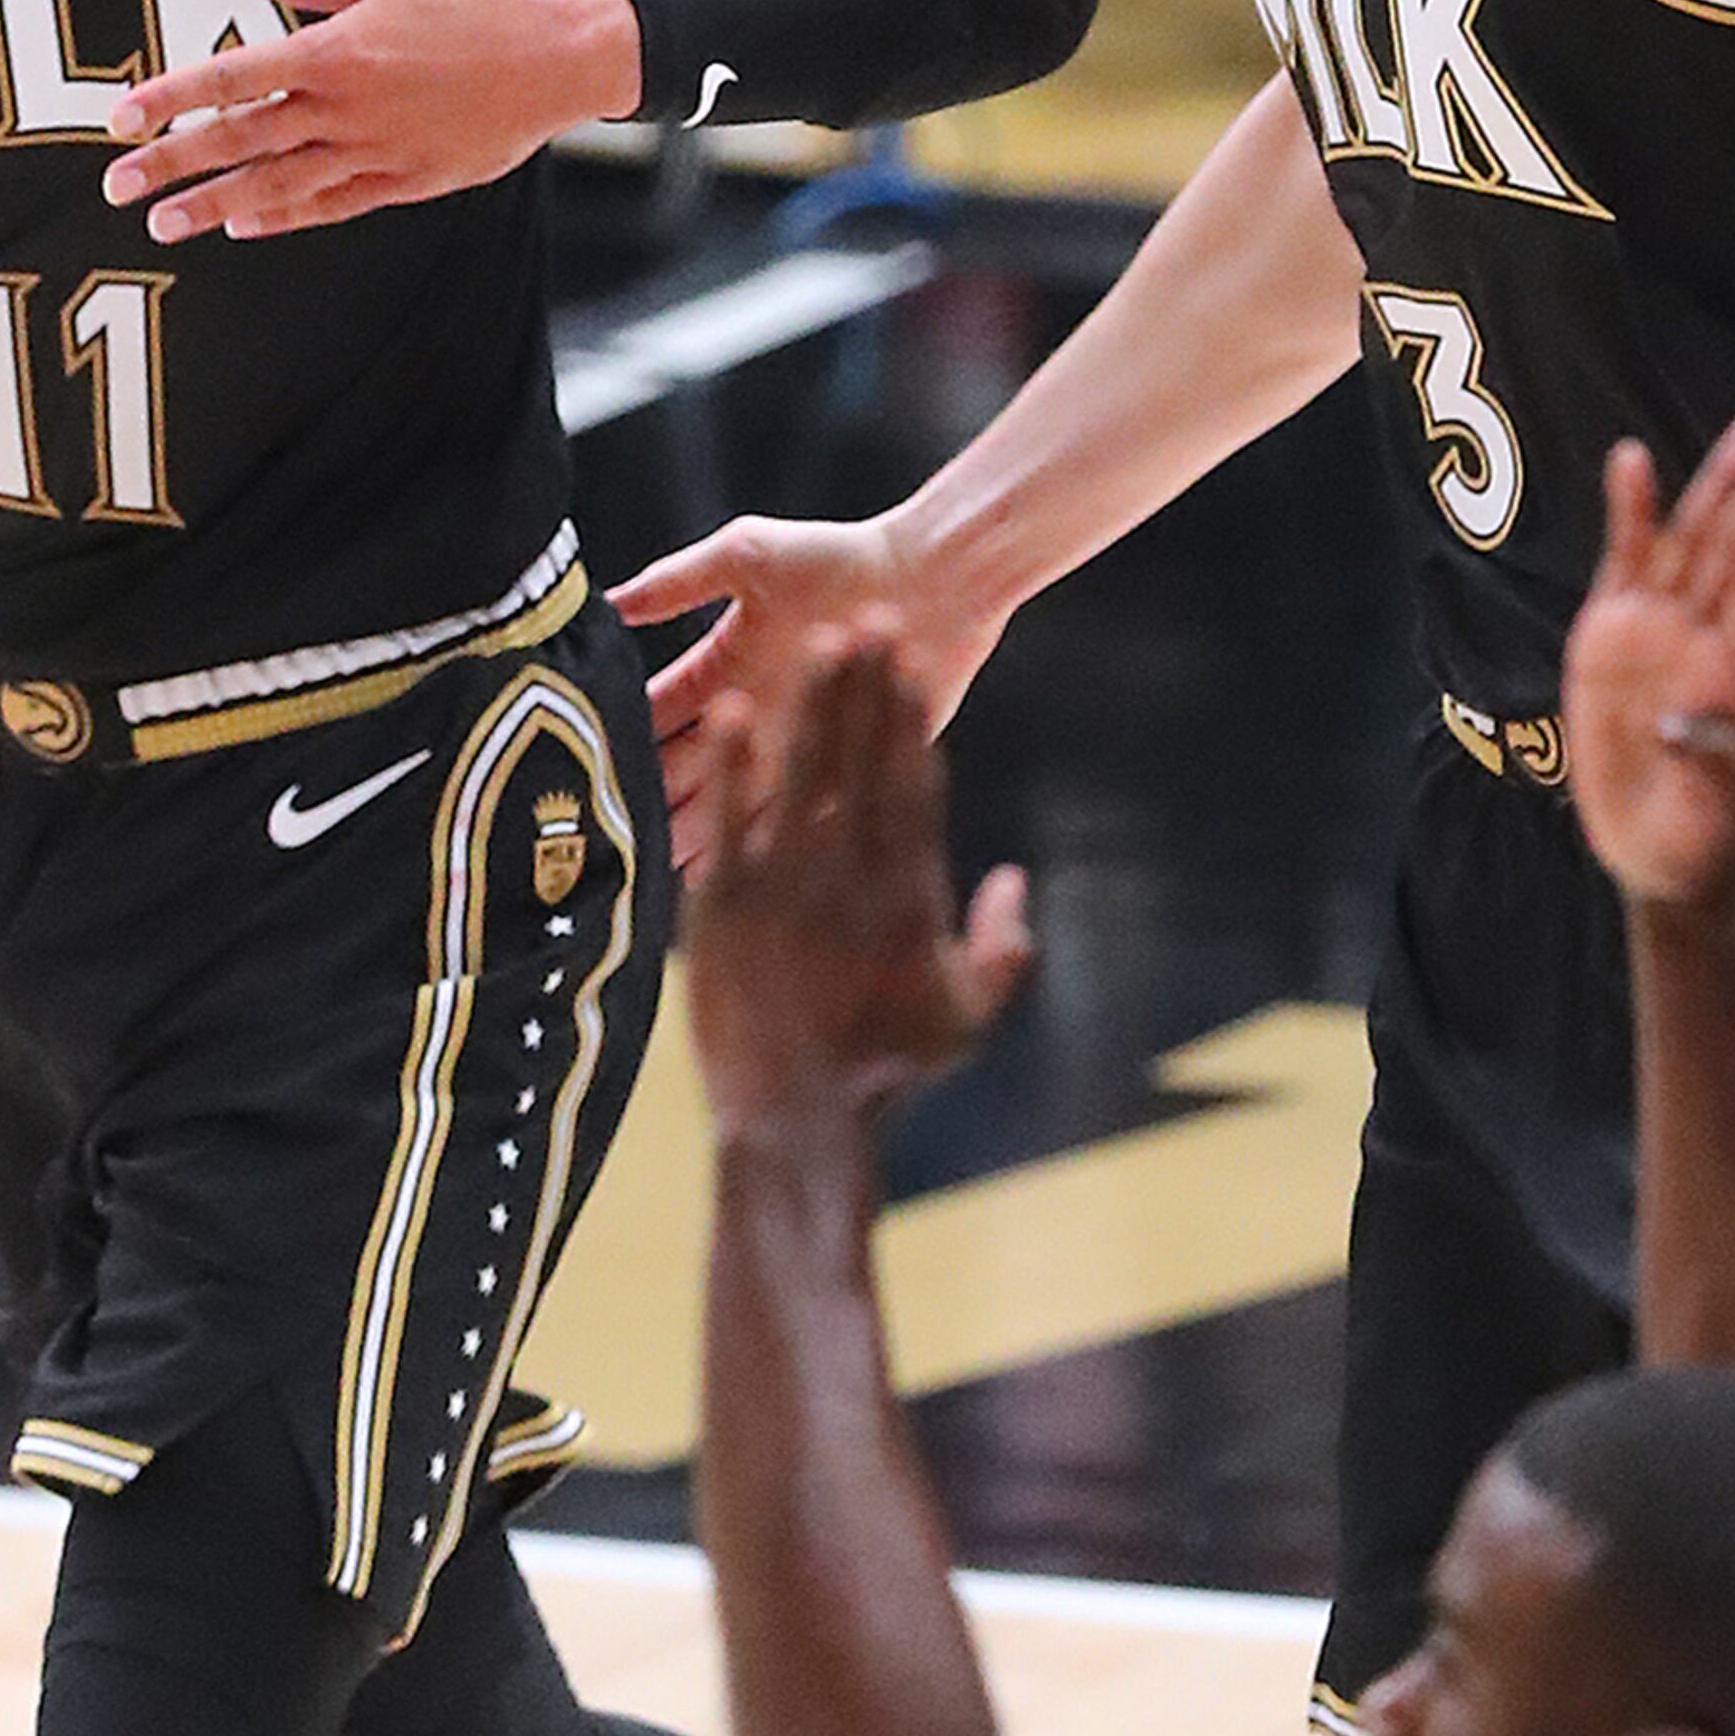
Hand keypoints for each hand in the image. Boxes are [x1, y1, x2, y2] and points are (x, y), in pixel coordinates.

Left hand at [100, 0, 636, 238]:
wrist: (564, 56)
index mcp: (337, 51)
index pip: (232, 78)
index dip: (171, 99)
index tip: (119, 118)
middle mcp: (347, 110)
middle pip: (242, 142)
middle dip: (174, 165)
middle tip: (117, 189)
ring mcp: (377, 152)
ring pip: (280, 187)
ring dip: (218, 206)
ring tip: (166, 225)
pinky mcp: (409, 181)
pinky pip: (334, 205)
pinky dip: (287, 219)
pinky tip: (246, 228)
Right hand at [614, 512, 1002, 872]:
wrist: (932, 579)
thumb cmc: (839, 557)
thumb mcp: (747, 556)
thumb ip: (678, 581)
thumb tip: (606, 601)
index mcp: (723, 665)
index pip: (657, 712)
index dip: (622, 740)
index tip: (577, 771)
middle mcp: (753, 713)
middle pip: (685, 769)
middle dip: (646, 802)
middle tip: (601, 842)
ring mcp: (796, 746)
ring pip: (733, 803)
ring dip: (696, 834)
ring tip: (653, 871)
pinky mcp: (843, 770)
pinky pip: (795, 817)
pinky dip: (766, 845)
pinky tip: (734, 875)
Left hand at [685, 625, 1032, 1138]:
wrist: (795, 1121)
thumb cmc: (884, 1074)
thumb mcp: (968, 1019)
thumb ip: (1001, 947)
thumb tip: (1010, 879)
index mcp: (909, 893)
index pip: (914, 780)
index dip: (912, 715)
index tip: (913, 659)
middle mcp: (850, 876)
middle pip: (862, 757)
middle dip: (867, 684)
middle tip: (872, 614)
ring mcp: (784, 886)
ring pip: (802, 772)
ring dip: (812, 703)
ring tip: (819, 640)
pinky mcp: (724, 906)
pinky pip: (731, 817)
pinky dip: (734, 764)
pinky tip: (735, 710)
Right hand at [1562, 405, 1734, 910]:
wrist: (1667, 859)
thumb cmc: (1712, 838)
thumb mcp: (1728, 813)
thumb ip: (1714, 763)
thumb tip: (1682, 716)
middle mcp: (1706, 634)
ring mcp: (1660, 629)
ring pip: (1694, 538)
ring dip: (1724, 477)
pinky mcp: (1611, 635)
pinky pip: (1623, 562)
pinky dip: (1629, 512)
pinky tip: (1632, 460)